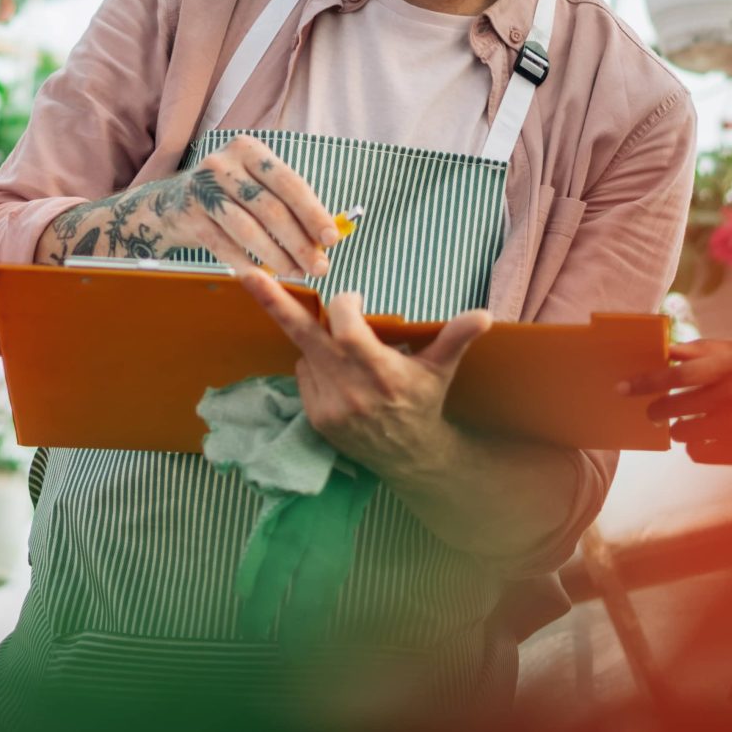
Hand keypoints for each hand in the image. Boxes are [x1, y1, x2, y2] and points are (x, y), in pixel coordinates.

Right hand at [39, 134, 341, 279]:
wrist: (168, 205)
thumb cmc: (228, 196)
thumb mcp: (256, 186)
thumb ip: (289, 204)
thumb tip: (331, 233)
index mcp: (248, 149)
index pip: (288, 182)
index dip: (313, 212)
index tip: (332, 239)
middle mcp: (222, 163)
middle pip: (269, 207)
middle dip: (299, 242)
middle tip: (319, 267)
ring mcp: (201, 188)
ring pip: (247, 228)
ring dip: (277, 256)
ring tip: (297, 274)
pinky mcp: (187, 215)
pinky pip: (223, 245)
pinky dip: (246, 263)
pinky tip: (264, 277)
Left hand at [239, 268, 487, 478]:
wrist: (409, 457)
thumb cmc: (424, 402)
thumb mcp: (441, 368)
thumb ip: (456, 337)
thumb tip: (484, 314)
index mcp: (381, 372)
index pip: (346, 328)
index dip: (344, 306)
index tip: (352, 299)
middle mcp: (351, 389)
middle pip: (305, 335)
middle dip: (274, 302)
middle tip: (247, 275)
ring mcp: (329, 406)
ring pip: (307, 352)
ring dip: (319, 344)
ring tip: (349, 358)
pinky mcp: (316, 418)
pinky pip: (304, 374)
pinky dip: (316, 366)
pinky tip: (340, 377)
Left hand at [618, 336, 731, 467]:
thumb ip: (710, 349)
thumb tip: (670, 349)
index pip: (676, 373)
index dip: (646, 381)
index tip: (624, 387)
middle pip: (672, 406)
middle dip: (656, 411)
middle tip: (654, 412)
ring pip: (682, 432)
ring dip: (680, 430)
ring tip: (692, 425)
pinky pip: (698, 454)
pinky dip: (698, 449)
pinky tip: (711, 440)